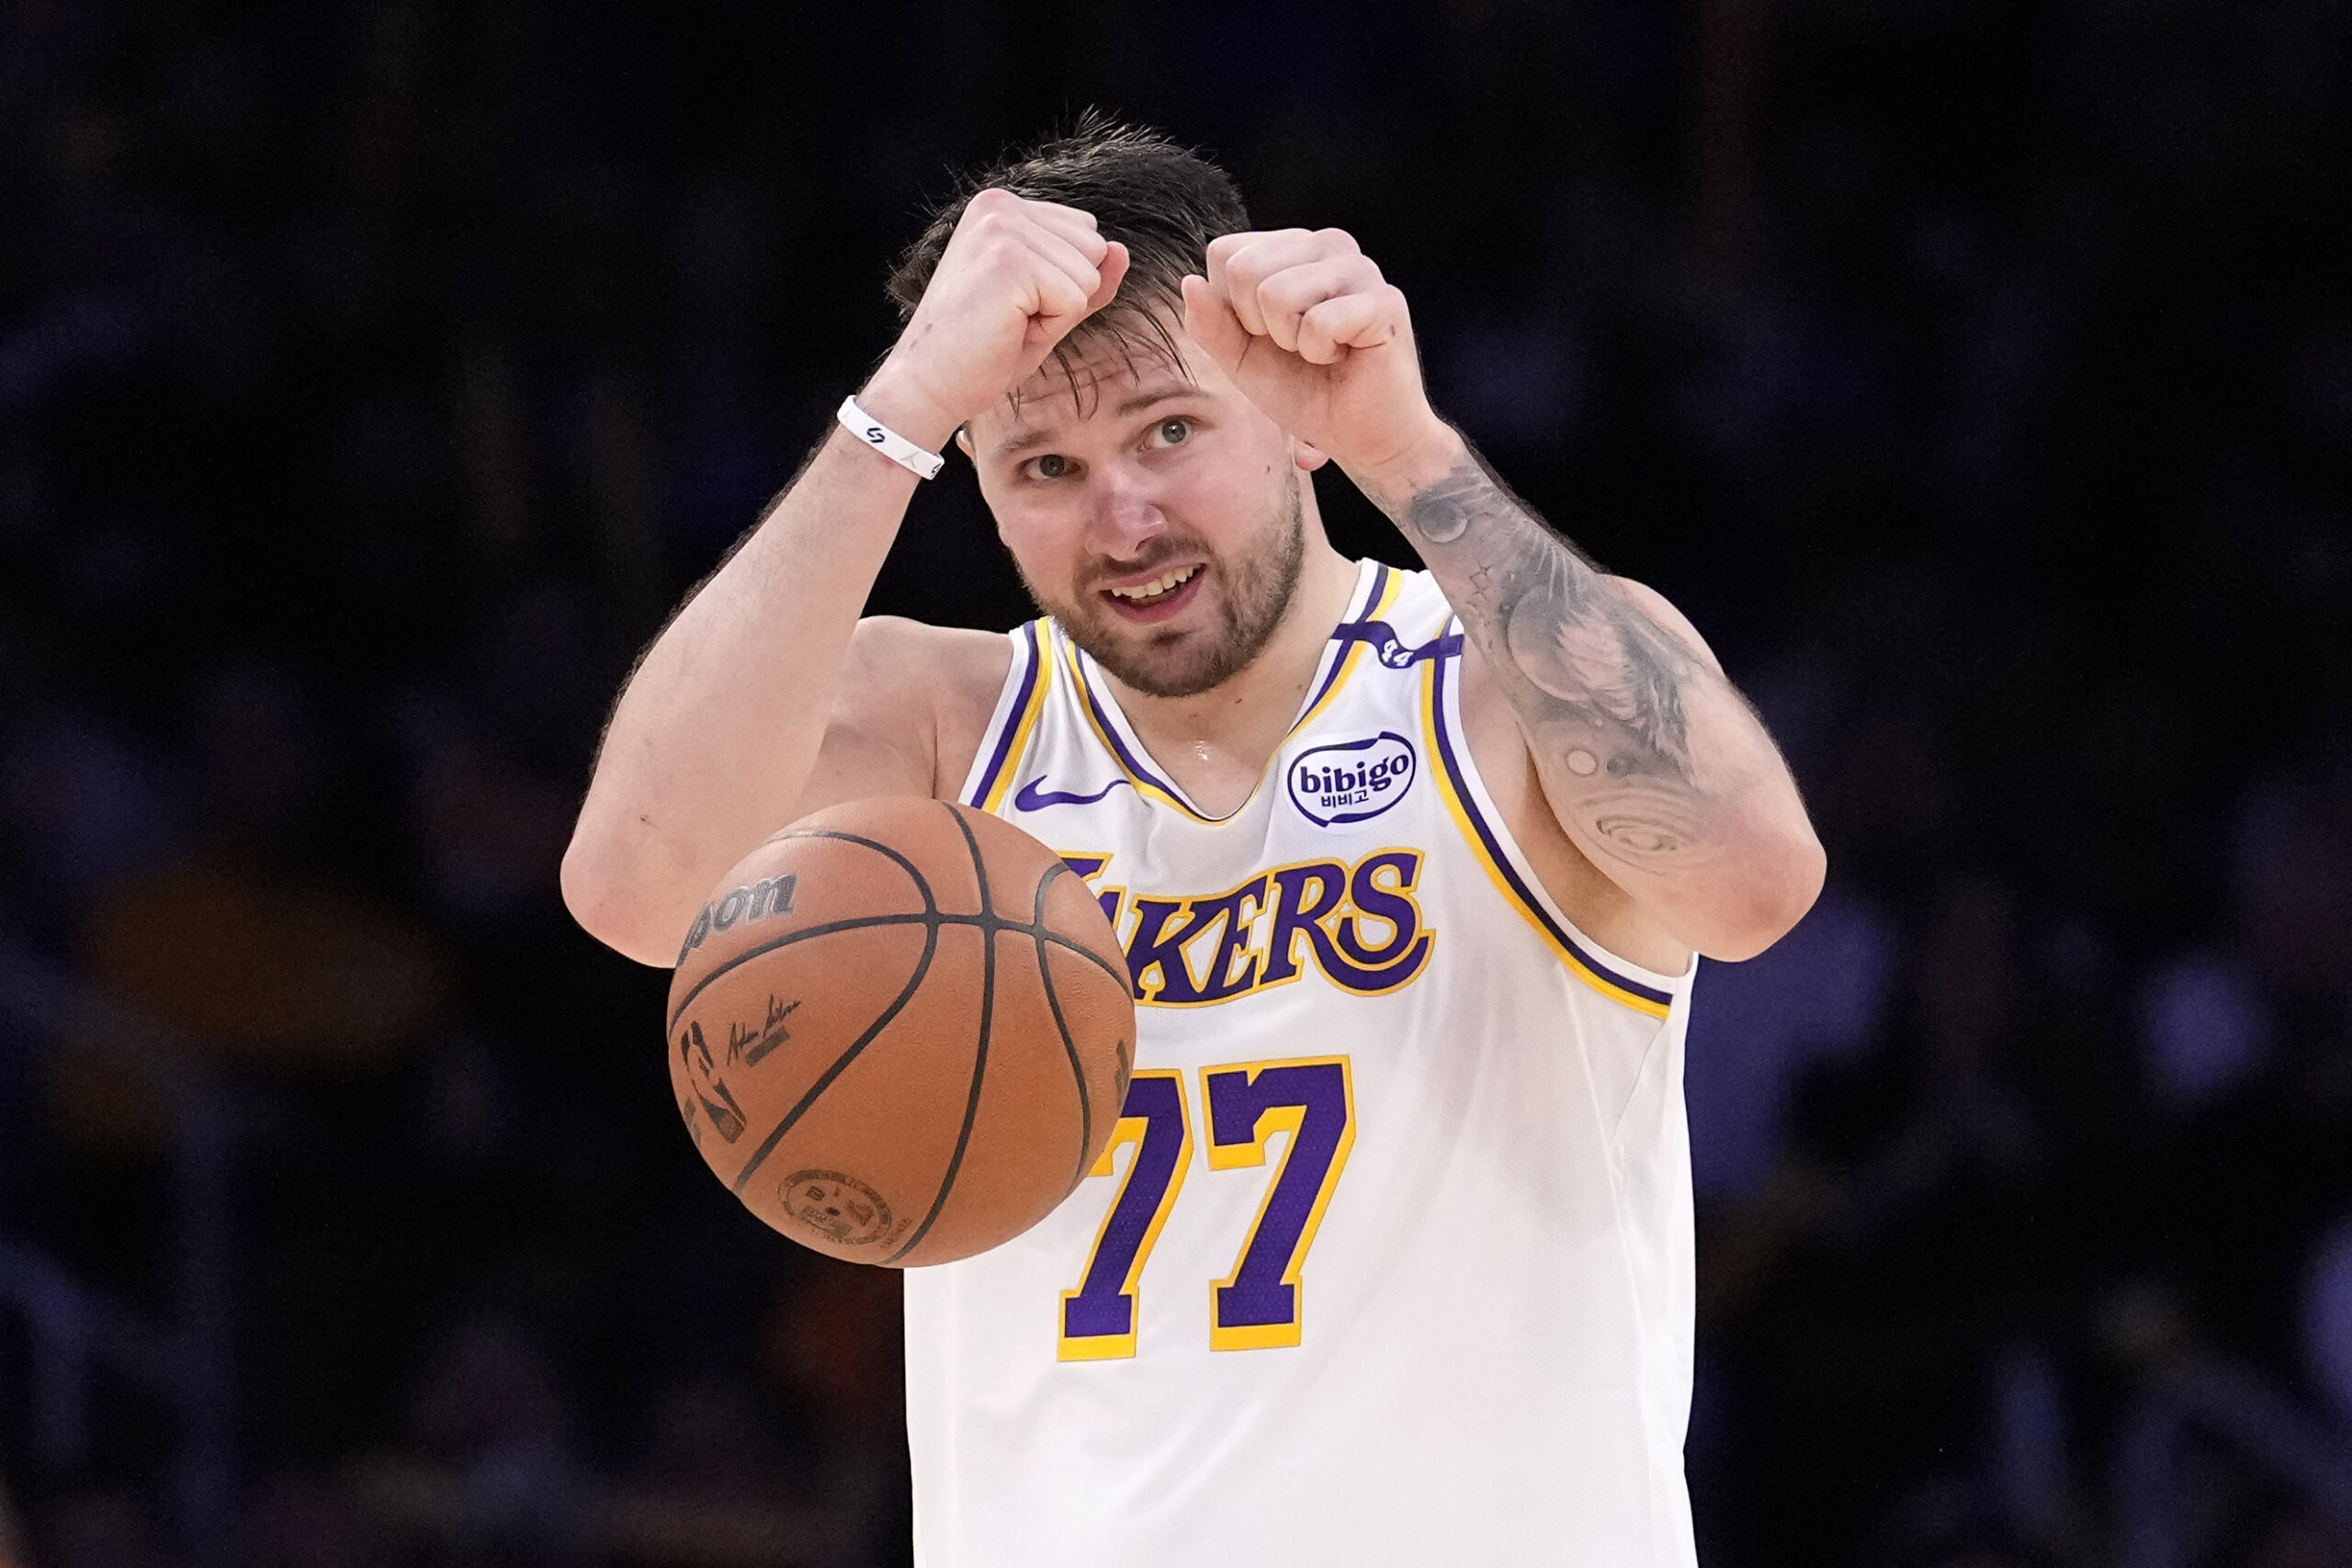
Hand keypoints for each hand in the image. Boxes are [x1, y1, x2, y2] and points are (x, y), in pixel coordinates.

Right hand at [863, 189, 1130, 449]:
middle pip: (1095, 249)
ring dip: (1056, 313)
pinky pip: (1075, 299)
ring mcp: (1002, 228)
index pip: (1087, 234)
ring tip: (1007, 322)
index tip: (1014, 303)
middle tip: (1011, 317)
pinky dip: (1049, 326)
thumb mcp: (1048, 307)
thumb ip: (1087, 277)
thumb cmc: (984, 349)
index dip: (1063, 284)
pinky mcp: (1008, 259)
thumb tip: (1124, 249)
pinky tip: (1006, 328)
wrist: (931, 384)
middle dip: (1065, 295)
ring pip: (1088, 274)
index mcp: (1004, 207)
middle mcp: (1001, 205)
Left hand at [1181, 229, 1456, 485]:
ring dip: (1291, 341)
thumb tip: (1189, 282)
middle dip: (1258, 326)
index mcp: (1293, 248)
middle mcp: (1328, 245)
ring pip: (1278, 293)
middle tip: (1296, 346)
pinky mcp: (1385, 301)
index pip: (1225, 253)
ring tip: (1320, 352)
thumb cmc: (1305, 391)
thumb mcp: (1240, 359)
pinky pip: (1318, 322)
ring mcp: (1360, 268)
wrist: (1361, 437)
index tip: (1266, 335)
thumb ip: (1210, 323)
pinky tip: (1343, 357)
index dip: (1232, 309)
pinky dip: (1320, 354)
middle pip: (1245, 269)